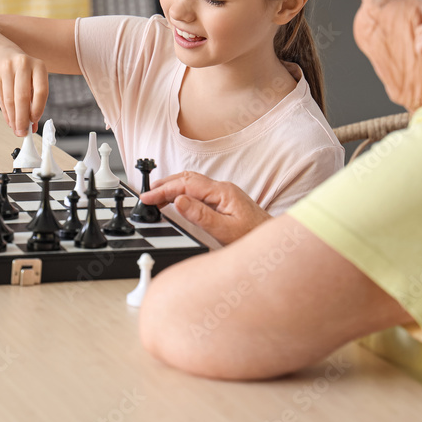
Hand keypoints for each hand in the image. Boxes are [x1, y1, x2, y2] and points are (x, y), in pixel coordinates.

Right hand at [0, 46, 48, 136]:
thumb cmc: (20, 67)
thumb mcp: (32, 78)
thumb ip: (34, 99)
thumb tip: (33, 123)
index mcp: (38, 66)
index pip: (41, 91)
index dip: (38, 108)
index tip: (34, 121)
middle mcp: (23, 65)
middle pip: (22, 97)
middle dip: (23, 118)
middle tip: (23, 131)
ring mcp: (7, 69)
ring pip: (10, 100)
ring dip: (13, 118)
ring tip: (16, 128)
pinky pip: (1, 99)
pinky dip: (6, 113)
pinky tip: (9, 120)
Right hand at [141, 171, 270, 243]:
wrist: (274, 243)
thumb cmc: (253, 237)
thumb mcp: (224, 230)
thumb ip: (201, 215)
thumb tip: (179, 200)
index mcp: (222, 192)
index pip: (186, 184)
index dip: (164, 189)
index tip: (148, 197)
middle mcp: (223, 188)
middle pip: (188, 178)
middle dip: (165, 184)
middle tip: (147, 194)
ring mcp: (224, 192)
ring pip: (192, 182)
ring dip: (173, 186)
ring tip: (156, 195)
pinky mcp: (224, 199)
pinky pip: (198, 190)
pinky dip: (182, 191)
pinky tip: (176, 199)